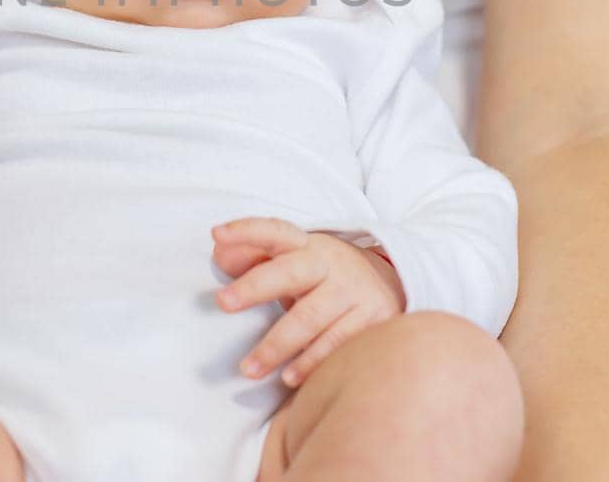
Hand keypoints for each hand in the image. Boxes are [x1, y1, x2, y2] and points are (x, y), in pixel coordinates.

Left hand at [211, 217, 405, 387]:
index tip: (217, 235)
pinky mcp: (374, 319)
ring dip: (277, 344)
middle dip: (254, 287)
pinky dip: (311, 362)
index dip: (247, 231)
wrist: (390, 285)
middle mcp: (330, 265)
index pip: (275, 231)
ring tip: (249, 368)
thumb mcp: (295, 259)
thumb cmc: (323, 276)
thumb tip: (219, 253)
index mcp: (307, 246)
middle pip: (290, 273)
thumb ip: (255, 256)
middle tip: (221, 302)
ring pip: (311, 317)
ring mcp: (354, 292)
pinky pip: (338, 344)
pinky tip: (289, 378)